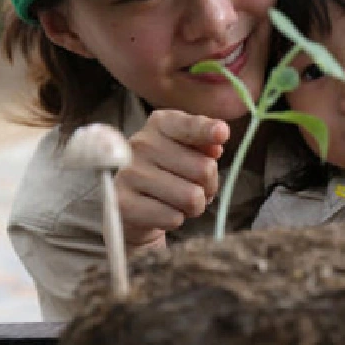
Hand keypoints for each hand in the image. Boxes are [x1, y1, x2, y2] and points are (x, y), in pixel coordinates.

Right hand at [114, 109, 228, 250]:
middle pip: (204, 169)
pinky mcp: (123, 203)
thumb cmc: (169, 172)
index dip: (206, 130)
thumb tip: (216, 143)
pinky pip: (173, 217)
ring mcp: (129, 173)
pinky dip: (176, 220)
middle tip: (194, 188)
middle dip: (208, 186)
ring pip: (191, 197)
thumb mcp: (190, 150)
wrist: (133, 204)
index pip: (189, 126)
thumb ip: (206, 143)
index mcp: (161, 124)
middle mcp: (141, 143)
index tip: (221, 133)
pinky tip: (162, 212)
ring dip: (194, 206)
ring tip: (178, 201)